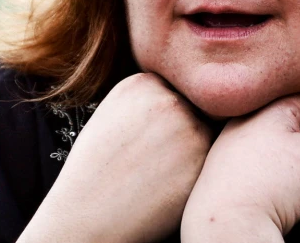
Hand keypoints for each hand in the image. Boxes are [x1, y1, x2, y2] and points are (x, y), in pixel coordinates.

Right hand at [18, 73, 211, 242]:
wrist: (87, 216)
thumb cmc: (98, 170)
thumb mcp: (113, 114)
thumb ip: (149, 97)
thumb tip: (187, 94)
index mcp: (143, 82)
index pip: (175, 91)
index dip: (165, 118)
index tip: (147, 137)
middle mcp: (168, 98)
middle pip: (195, 108)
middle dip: (182, 132)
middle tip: (153, 158)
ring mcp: (188, 126)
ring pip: (207, 134)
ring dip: (192, 152)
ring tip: (157, 173)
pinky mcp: (203, 158)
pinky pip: (212, 160)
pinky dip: (195, 174)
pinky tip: (166, 186)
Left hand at [181, 95, 299, 241]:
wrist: (231, 224)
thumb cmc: (271, 185)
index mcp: (267, 110)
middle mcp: (244, 121)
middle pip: (290, 120)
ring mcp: (229, 146)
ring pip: (272, 141)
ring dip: (293, 152)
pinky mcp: (224, 171)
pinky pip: (256, 160)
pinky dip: (273, 167)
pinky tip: (281, 184)